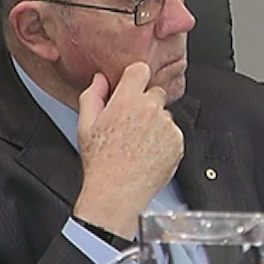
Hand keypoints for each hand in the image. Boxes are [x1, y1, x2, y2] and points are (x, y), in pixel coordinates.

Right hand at [74, 62, 183, 239]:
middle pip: (155, 92)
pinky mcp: (178, 142)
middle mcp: (151, 109)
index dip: (135, 79)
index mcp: (127, 101)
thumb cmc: (101, 162)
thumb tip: (100, 79)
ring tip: (138, 143)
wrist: (118, 193)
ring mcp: (167, 126)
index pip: (141, 70)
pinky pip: (173, 133)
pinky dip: (165, 140)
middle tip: (131, 123)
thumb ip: (93, 96)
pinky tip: (148, 152)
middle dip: (145, 103)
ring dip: (156, 122)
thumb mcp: (85, 125)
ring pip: (164, 114)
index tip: (131, 88)